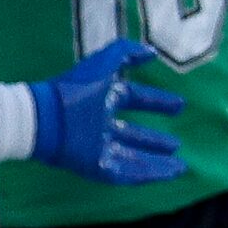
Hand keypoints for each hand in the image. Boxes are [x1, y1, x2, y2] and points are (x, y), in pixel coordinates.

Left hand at [28, 39, 184, 185]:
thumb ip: (126, 53)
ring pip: (135, 157)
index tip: (179, 106)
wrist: (47, 118)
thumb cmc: (75, 89)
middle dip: (156, 140)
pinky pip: (128, 173)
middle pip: (136, 135)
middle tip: (177, 143)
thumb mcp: (104, 63)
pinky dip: (149, 174)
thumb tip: (152, 52)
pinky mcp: (99, 167)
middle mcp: (105, 125)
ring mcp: (101, 148)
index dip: (157, 102)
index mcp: (106, 99)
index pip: (136, 100)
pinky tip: (166, 174)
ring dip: (158, 162)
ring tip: (180, 167)